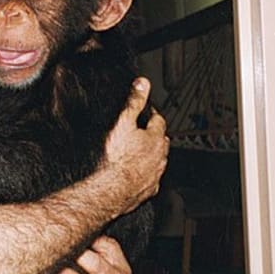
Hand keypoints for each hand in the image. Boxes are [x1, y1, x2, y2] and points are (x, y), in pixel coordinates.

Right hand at [101, 78, 168, 214]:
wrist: (113, 189)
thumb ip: (133, 102)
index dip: (152, 114)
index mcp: (155, 138)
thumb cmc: (117, 158)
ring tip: (144, 152)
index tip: (148, 111)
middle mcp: (159, 157)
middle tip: (146, 130)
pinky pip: (151, 179)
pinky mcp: (148, 189)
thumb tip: (142, 84)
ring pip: (159, 161)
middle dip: (156, 135)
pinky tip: (139, 175)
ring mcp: (155, 174)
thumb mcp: (123, 122)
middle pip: (162, 142)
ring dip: (153, 155)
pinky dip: (147, 174)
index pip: (159, 121)